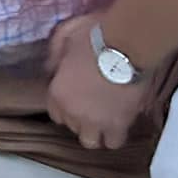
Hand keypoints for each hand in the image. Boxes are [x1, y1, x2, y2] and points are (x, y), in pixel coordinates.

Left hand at [45, 12, 144, 149]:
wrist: (127, 46)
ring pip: (91, 141)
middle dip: (79, 119)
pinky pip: (114, 141)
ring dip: (96, 132)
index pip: (55, 113)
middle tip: (91, 105)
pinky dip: (115, 134)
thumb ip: (54, 56)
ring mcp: (97, 122)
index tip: (75, 97)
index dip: (65, 105)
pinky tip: (119, 121)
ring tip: (105, 119)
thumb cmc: (94, 37)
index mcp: (57, 93)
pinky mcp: (120, 124)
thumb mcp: (64, 36)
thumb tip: (51, 69)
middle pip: (72, 127)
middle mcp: (73, 112)